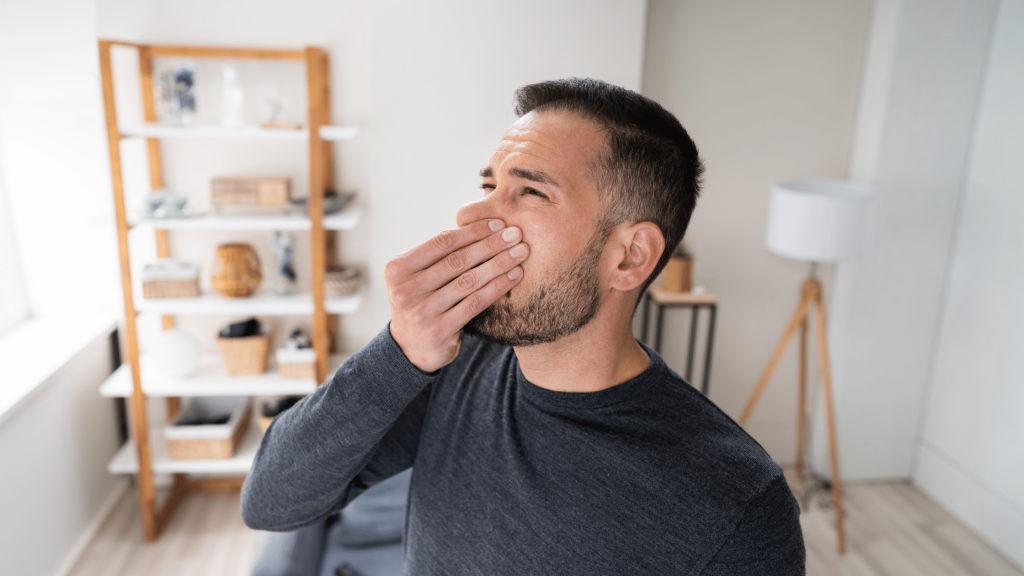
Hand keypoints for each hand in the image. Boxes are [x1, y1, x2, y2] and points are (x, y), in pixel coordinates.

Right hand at [385, 219, 529, 372]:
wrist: (411, 347)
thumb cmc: (423, 301)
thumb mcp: (420, 276)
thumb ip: (440, 255)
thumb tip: (484, 223)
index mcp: (398, 268)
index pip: (441, 242)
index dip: (473, 231)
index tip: (498, 223)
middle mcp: (404, 290)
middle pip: (457, 260)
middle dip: (491, 245)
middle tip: (516, 234)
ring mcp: (420, 312)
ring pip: (469, 281)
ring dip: (499, 264)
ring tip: (520, 253)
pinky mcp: (437, 331)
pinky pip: (475, 303)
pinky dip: (498, 287)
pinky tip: (514, 276)